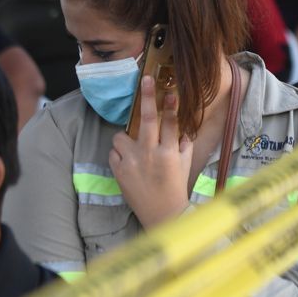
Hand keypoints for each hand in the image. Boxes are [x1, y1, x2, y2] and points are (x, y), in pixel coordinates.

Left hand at [110, 76, 193, 228]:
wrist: (162, 216)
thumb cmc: (176, 188)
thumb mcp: (184, 164)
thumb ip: (183, 144)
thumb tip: (181, 127)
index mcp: (169, 153)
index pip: (171, 123)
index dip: (171, 105)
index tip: (170, 90)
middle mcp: (150, 155)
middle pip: (147, 120)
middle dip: (146, 98)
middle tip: (146, 80)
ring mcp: (131, 163)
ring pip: (121, 137)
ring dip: (125, 139)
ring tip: (133, 148)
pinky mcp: (118, 172)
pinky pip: (113, 153)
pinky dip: (119, 155)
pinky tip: (128, 163)